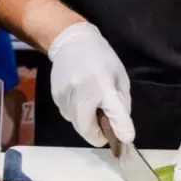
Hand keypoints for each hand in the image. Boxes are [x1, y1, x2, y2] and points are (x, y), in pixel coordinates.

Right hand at [47, 22, 133, 146]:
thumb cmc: (101, 58)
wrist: (72, 41)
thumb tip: (122, 128)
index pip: (115, 113)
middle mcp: (82, 92)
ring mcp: (66, 95)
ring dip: (86, 123)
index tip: (125, 140)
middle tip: (105, 129)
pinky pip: (67, 115)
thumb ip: (121, 103)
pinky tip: (80, 99)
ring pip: (76, 123)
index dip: (121, 130)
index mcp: (103, 85)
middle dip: (97, 134)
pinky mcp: (56, 96)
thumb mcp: (119, 76)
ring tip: (92, 107)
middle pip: (87, 129)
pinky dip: (76, 114)